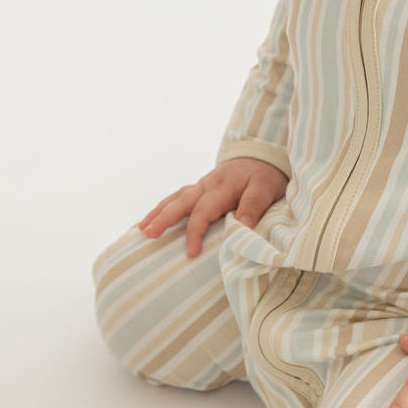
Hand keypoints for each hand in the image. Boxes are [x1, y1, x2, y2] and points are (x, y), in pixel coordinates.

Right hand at [137, 157, 287, 257]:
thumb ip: (253, 205)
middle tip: (148, 234)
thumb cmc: (265, 174)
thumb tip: (240, 224)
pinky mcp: (201, 187)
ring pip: (175, 198)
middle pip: (181, 202)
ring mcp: (202, 185)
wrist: (263, 154)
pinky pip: (178, 196)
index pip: (203, 211)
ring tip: (142, 229)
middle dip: (163, 219)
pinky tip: (153, 217)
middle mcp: (207, 185)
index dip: (195, 232)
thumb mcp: (266, 188)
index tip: (191, 252)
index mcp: (222, 187)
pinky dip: (164, 206)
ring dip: (158, 213)